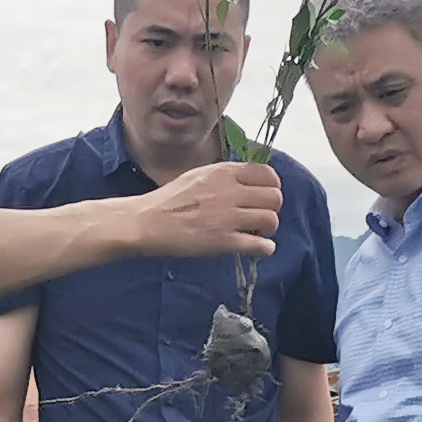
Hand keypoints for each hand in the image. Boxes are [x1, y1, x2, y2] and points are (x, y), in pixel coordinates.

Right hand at [134, 161, 281, 257]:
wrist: (146, 222)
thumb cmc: (170, 199)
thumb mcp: (199, 175)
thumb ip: (225, 177)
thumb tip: (248, 183)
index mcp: (224, 173)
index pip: (268, 174)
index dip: (272, 187)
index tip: (263, 197)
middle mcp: (229, 192)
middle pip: (275, 197)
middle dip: (272, 209)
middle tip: (259, 218)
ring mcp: (228, 217)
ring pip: (271, 220)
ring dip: (269, 229)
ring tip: (256, 233)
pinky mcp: (224, 242)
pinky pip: (261, 245)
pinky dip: (265, 248)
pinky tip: (257, 248)